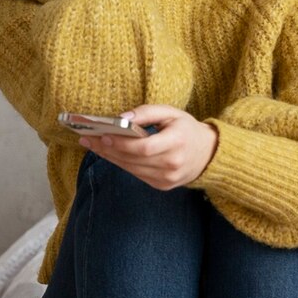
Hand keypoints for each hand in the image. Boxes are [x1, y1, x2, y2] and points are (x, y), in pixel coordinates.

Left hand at [80, 104, 218, 189]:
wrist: (209, 154)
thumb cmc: (187, 129)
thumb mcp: (171, 113)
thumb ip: (147, 112)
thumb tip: (122, 117)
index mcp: (177, 143)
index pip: (144, 147)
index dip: (122, 143)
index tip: (104, 135)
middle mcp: (172, 164)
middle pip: (133, 159)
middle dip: (108, 149)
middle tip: (88, 139)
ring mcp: (167, 178)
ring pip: (131, 169)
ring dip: (110, 157)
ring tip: (94, 145)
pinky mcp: (162, 185)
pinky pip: (136, 174)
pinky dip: (122, 163)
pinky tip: (109, 154)